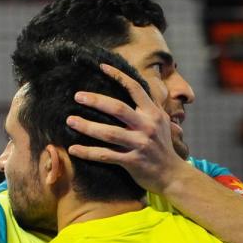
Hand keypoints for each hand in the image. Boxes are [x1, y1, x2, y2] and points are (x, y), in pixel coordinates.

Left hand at [67, 63, 188, 193]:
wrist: (173, 175)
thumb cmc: (163, 147)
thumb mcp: (163, 122)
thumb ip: (151, 106)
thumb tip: (142, 86)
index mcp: (154, 113)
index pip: (135, 88)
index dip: (118, 76)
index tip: (101, 67)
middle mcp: (147, 126)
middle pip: (118, 108)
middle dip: (96, 100)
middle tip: (77, 96)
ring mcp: (140, 145)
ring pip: (109, 133)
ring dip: (87, 126)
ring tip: (70, 121)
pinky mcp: (133, 162)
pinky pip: (106, 156)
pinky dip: (88, 152)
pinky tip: (73, 149)